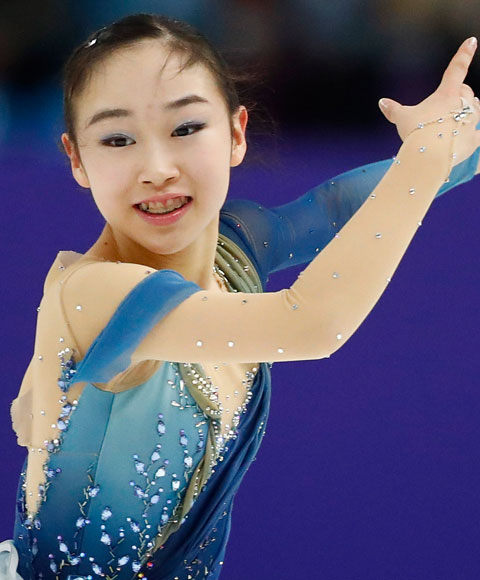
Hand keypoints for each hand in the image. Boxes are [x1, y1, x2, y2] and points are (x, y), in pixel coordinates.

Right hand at [378, 37, 479, 165]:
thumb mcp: (402, 119)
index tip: (472, 41)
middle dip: (461, 95)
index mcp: (446, 94)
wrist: (429, 156)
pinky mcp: (474, 140)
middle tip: (451, 102)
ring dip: (471, 110)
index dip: (464, 53)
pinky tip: (475, 134)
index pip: (456, 68)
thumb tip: (382, 102)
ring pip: (477, 109)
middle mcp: (462, 104)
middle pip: (466, 92)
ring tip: (463, 116)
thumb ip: (393, 110)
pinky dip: (477, 133)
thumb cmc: (416, 133)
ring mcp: (471, 121)